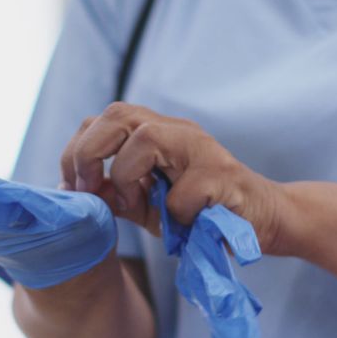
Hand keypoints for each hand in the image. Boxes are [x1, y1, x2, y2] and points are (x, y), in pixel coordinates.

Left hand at [61, 103, 287, 253]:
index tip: (74, 187)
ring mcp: (201, 148)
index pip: (103, 119)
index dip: (78, 150)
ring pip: (146, 137)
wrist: (262, 220)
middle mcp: (177, 130)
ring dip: (127, 176)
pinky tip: (182, 224)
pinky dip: (173, 213)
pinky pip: (183, 189)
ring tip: (133, 204)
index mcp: (156, 132)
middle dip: (90, 152)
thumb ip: (115, 195)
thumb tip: (74, 191)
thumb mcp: (149, 206)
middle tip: (88, 189)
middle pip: (119, 113)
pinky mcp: (223, 174)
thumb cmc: (202, 212)